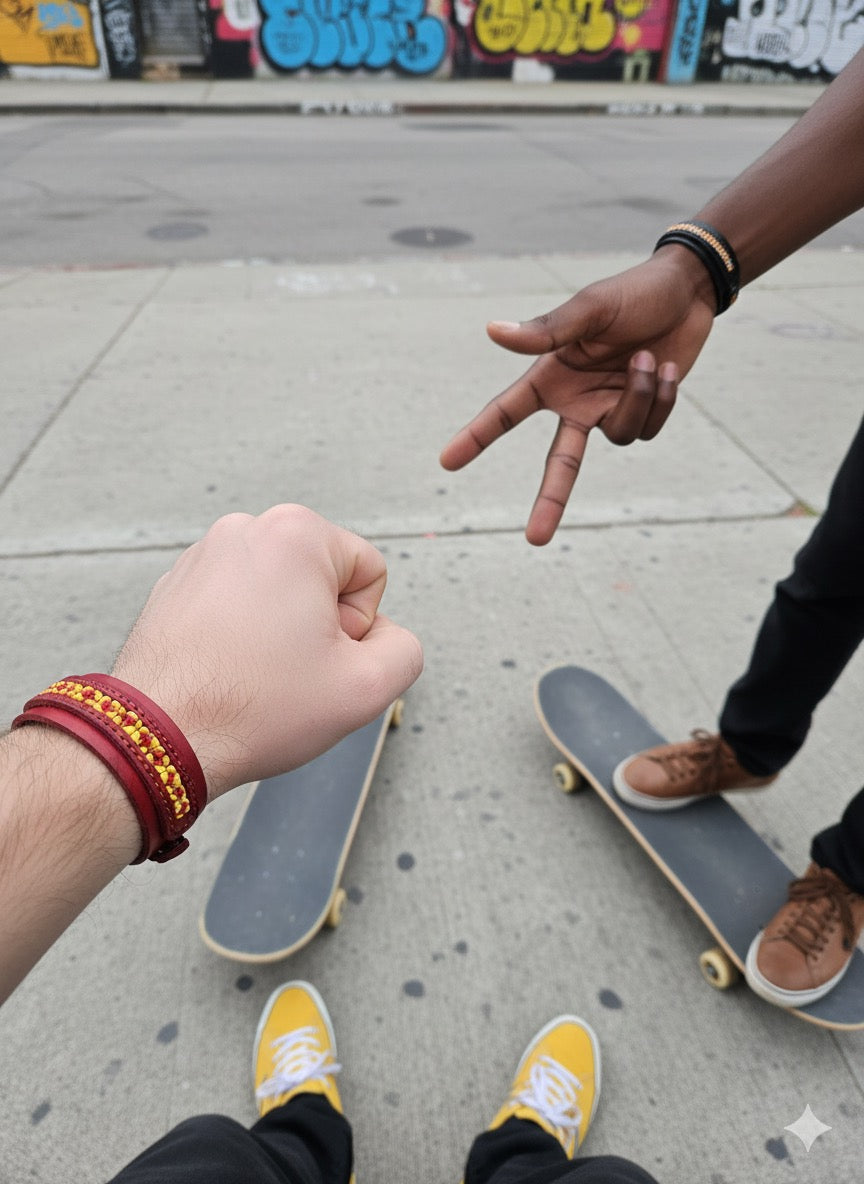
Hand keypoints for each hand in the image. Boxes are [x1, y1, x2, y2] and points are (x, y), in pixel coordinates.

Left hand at [112, 505, 422, 797]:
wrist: (160, 736)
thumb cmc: (255, 709)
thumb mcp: (367, 689)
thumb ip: (404, 650)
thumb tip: (383, 638)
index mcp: (296, 533)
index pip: (368, 573)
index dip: (360, 627)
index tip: (321, 658)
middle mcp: (245, 528)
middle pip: (323, 579)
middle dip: (319, 626)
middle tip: (291, 672)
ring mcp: (203, 554)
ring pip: (279, 594)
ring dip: (281, 632)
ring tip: (255, 675)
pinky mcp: (176, 585)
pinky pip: (237, 604)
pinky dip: (241, 636)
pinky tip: (227, 673)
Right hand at [440, 250, 715, 544]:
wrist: (685, 293)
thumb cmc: (631, 293)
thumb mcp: (590, 309)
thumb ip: (545, 329)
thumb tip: (492, 330)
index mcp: (552, 377)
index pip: (505, 413)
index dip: (475, 438)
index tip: (447, 462)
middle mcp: (576, 401)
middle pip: (559, 464)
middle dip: (549, 502)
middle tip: (535, 540)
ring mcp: (609, 410)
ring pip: (621, 435)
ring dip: (640, 396)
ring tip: (649, 357)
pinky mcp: (642, 413)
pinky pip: (648, 427)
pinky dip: (662, 398)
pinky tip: (667, 368)